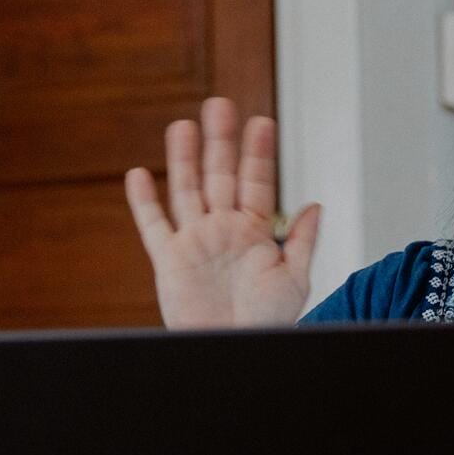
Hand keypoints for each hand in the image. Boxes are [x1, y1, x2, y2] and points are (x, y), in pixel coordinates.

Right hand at [124, 97, 320, 327]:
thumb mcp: (295, 279)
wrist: (239, 350)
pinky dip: (144, 202)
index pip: (257, 182)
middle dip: (220, 141)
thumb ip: (302, 241)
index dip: (258, 153)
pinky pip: (153, 226)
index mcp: (256, 231)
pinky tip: (139, 175)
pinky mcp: (169, 261)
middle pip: (219, 176)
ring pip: (186, 190)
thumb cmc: (269, 322)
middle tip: (221, 104)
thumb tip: (314, 205)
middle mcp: (223, 230)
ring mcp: (195, 242)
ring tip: (183, 125)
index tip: (262, 122)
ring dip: (184, 159)